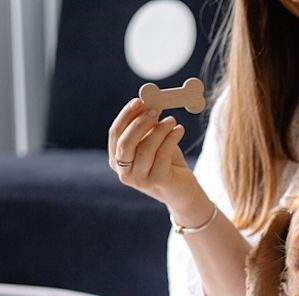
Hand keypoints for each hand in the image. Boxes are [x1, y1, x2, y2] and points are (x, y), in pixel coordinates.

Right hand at [107, 98, 206, 217]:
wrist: (183, 191)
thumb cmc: (167, 164)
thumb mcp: (154, 143)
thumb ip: (146, 128)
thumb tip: (147, 105)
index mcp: (117, 160)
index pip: (115, 134)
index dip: (126, 116)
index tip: (139, 101)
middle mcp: (124, 172)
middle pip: (125, 142)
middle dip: (139, 123)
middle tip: (155, 110)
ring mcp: (139, 180)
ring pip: (145, 148)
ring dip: (159, 130)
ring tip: (172, 121)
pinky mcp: (157, 182)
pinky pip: (162, 154)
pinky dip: (171, 138)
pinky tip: (179, 130)